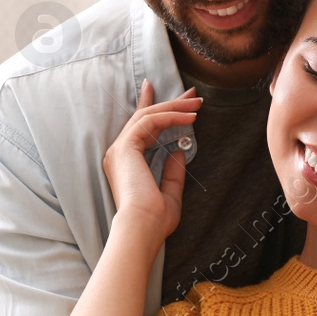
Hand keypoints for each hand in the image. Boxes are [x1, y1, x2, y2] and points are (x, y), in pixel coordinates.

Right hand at [103, 79, 199, 244]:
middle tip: (193, 95)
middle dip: (170, 103)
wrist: (142, 227)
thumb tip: (179, 150)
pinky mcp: (125, 147)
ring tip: (197, 104)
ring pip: (147, 116)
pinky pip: (149, 122)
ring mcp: (119, 149)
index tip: (158, 88)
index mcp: (126, 163)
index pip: (139, 129)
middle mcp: (119, 153)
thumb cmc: (155, 220)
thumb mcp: (170, 193)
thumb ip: (173, 172)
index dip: (150, 106)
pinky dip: (171, 116)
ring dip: (175, 107)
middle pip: (145, 117)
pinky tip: (190, 117)